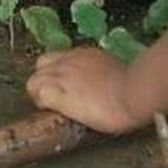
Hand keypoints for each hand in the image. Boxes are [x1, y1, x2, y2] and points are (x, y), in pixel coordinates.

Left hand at [25, 48, 144, 133]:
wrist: (133, 92)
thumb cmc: (134, 87)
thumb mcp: (117, 71)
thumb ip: (104, 73)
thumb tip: (106, 83)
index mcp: (84, 54)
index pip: (58, 58)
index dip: (57, 73)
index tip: (67, 88)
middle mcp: (68, 60)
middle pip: (40, 66)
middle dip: (44, 82)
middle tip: (56, 99)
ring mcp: (61, 75)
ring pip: (33, 81)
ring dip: (39, 94)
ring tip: (52, 109)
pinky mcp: (57, 93)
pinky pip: (39, 94)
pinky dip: (42, 103)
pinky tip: (54, 112)